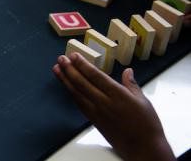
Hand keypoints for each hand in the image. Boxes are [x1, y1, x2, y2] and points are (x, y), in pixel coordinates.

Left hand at [53, 53, 174, 160]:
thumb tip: (128, 71)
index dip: (83, 65)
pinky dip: (71, 93)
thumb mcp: (143, 101)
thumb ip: (132, 84)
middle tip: (61, 59)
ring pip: (77, 93)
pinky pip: (79, 104)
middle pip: (82, 83)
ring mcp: (97, 112)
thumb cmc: (147, 125)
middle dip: (70, 69)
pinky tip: (66, 87)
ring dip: (65, 80)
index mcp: (118, 95)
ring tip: (56, 69)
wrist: (143, 148)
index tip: (73, 56)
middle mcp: (104, 102)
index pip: (95, 76)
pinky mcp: (94, 120)